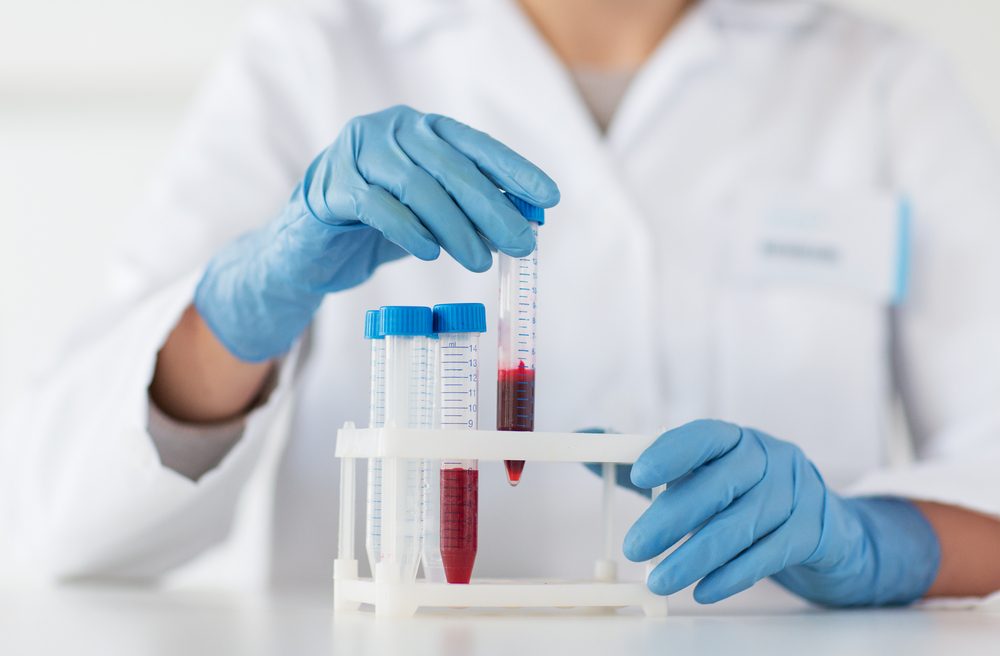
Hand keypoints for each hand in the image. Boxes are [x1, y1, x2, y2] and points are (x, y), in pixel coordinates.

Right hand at [195, 105, 558, 360]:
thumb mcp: (432, 216)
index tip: (548, 200)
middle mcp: (390, 130)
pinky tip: (430, 253)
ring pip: (419, 187)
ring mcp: (358, 154)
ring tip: (481, 260)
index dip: (515, 172)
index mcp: (420, 128)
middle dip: (493, 208)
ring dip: (457, 228)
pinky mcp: (332, 186)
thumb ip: (471, 212)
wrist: (310, 246)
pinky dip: (410, 231)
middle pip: (452, 168)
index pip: (476, 146)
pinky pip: (379, 206)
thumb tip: (525, 224)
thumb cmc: (378, 225)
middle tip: (522, 243)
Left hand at [624, 420, 939, 605]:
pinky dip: (731, 576)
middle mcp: (770, 460)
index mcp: (737, 440)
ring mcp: (796, 495)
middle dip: (672, 518)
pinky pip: (768, 555)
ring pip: (741, 526)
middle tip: (634, 546)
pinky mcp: (812, 532)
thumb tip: (586, 446)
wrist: (822, 527)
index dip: (672, 452)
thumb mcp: (698, 475)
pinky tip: (702, 590)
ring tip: (659, 580)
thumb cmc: (743, 496)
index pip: (705, 436)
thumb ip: (644, 462)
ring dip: (695, 556)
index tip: (639, 474)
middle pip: (719, 485)